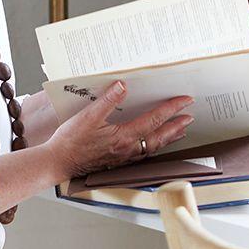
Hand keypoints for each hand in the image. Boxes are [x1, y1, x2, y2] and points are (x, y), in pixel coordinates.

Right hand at [44, 80, 193, 184]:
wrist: (59, 163)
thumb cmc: (70, 142)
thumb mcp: (87, 116)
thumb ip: (106, 100)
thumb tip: (122, 86)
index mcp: (123, 137)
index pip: (153, 120)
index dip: (170, 109)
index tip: (184, 100)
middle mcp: (128, 149)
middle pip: (159, 136)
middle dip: (176, 126)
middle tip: (190, 116)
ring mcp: (124, 157)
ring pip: (153, 146)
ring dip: (168, 137)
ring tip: (180, 131)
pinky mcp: (118, 161)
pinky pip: (144, 153)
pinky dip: (155, 146)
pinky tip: (154, 143)